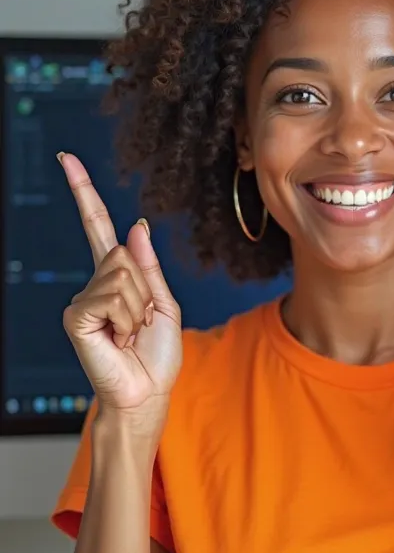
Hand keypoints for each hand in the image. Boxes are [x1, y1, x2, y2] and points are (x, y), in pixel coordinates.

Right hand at [60, 153, 182, 425]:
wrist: (147, 393)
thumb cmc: (156, 357)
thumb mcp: (164, 305)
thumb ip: (149, 267)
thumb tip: (135, 225)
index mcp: (117, 277)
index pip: (97, 226)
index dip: (84, 193)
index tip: (69, 159)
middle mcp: (96, 284)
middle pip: (127, 256)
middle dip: (147, 290)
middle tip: (141, 323)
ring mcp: (83, 299)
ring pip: (123, 275)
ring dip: (139, 308)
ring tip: (130, 333)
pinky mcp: (75, 316)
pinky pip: (111, 295)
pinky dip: (126, 318)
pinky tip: (118, 338)